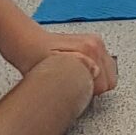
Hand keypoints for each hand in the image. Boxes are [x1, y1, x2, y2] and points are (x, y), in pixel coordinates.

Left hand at [0, 22, 116, 96]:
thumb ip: (77, 69)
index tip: (76, 91)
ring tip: (75, 79)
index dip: (89, 92)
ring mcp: (95, 43)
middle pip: (110, 78)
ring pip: (108, 73)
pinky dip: (94, 73)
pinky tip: (79, 74)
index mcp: (90, 47)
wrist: (25, 41)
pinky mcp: (92, 44)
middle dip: (94, 87)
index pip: (105, 83)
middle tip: (75, 86)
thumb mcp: (51, 69)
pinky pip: (103, 66)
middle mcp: (96, 43)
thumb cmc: (34, 56)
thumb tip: (95, 74)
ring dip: (95, 80)